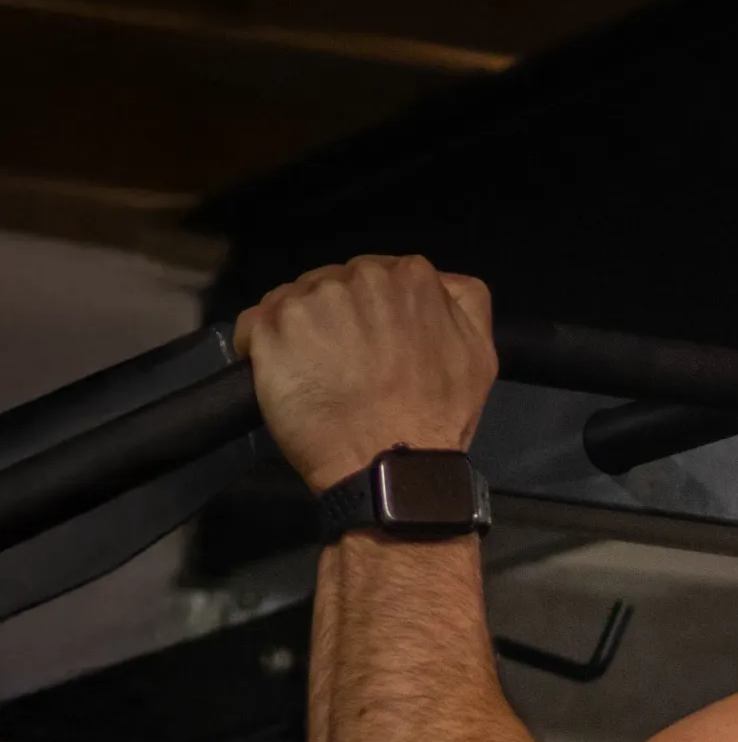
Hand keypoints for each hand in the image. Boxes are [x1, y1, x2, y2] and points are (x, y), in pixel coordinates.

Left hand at [234, 255, 496, 493]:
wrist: (390, 466)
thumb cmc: (437, 418)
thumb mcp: (479, 353)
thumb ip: (465, 302)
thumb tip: (441, 281)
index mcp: (410, 277)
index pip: (378, 278)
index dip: (372, 314)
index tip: (373, 347)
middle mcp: (357, 276)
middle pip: (334, 283)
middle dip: (336, 317)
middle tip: (346, 366)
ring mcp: (310, 300)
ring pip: (295, 300)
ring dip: (301, 331)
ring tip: (316, 374)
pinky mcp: (271, 328)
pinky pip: (253, 324)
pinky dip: (261, 345)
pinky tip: (283, 375)